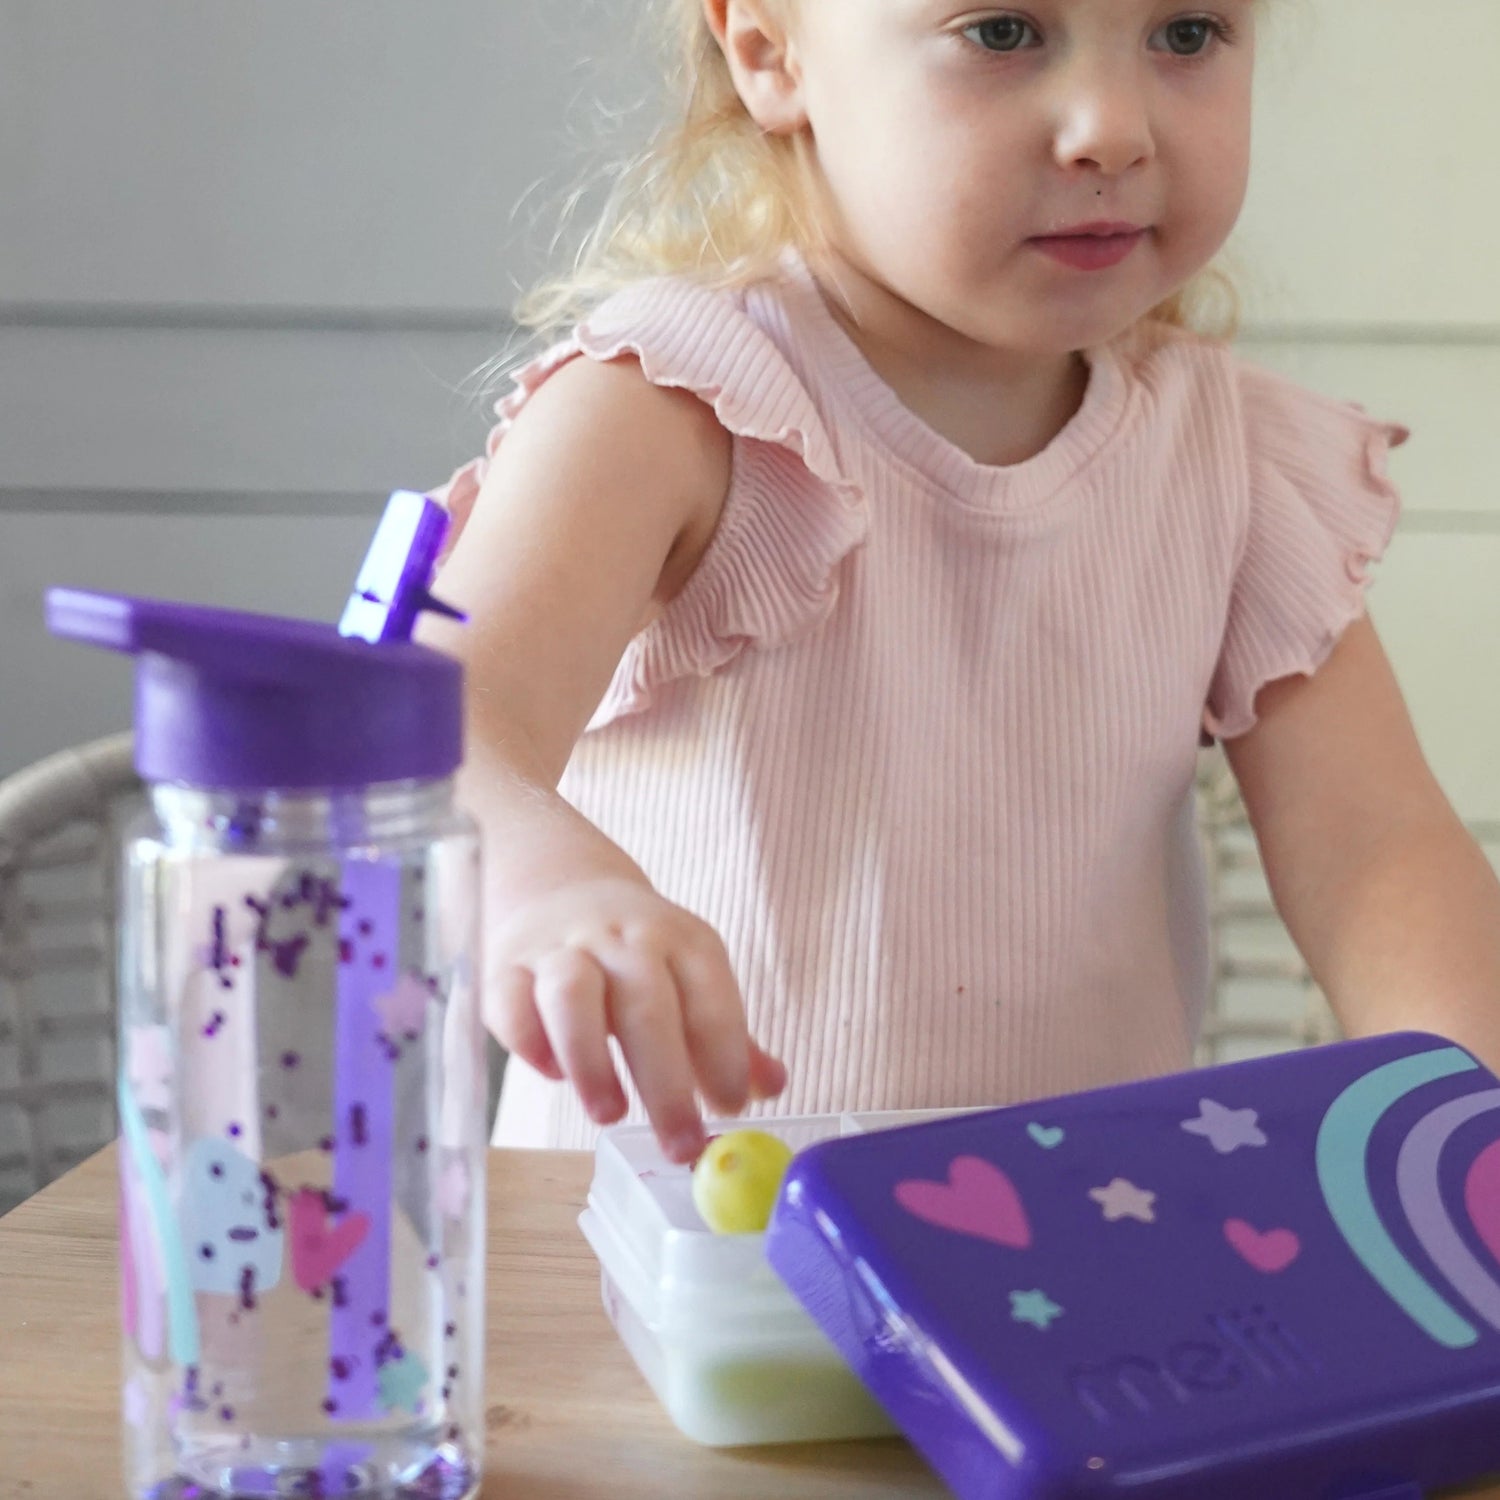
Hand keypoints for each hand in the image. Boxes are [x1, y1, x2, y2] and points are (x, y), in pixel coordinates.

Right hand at [487, 878, 786, 1161]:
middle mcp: (623, 940)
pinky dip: (529, 1040)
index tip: (730, 1108)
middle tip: (680, 1145)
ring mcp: (560, 950)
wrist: (559, 886)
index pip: (710, 993)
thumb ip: (727, 1037)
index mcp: (681, 940)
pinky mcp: (506, 968)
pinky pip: (512, 1001)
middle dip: (667, 1082)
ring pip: (573, 995)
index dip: (724, 1053)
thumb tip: (771, 1088)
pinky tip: (551, 1073)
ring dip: (592, 1058)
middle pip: (647, 1005)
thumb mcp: (690, 978)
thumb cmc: (636, 956)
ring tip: (610, 1114)